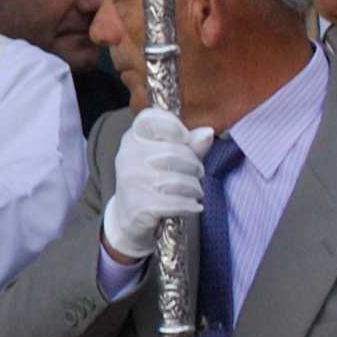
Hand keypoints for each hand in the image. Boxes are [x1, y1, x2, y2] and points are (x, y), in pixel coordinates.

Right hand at [104, 105, 212, 265]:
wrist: (128, 218)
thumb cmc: (152, 182)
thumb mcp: (168, 158)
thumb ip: (189, 145)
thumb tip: (208, 132)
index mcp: (133, 138)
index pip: (150, 119)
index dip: (173, 126)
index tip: (185, 139)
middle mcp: (128, 156)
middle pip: (175, 152)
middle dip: (194, 165)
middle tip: (197, 174)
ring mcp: (132, 181)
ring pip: (179, 179)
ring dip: (195, 189)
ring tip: (194, 192)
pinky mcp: (140, 205)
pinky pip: (177, 202)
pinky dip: (191, 206)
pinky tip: (193, 207)